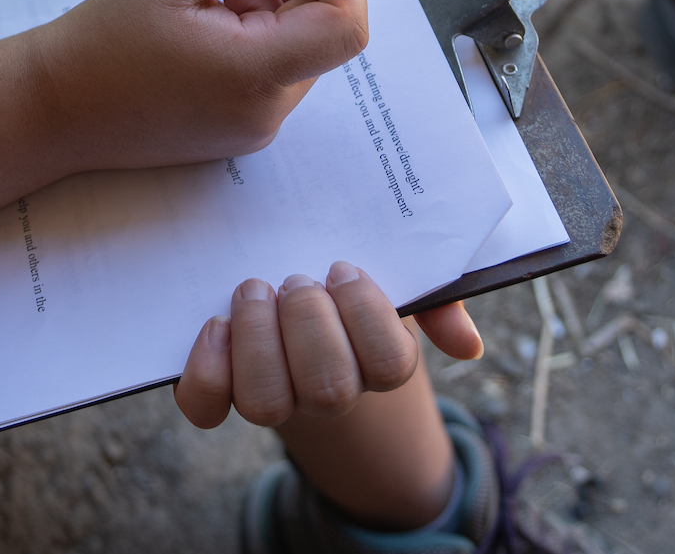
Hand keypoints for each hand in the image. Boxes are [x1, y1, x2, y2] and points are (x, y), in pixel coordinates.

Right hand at [25, 0, 369, 171]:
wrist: (54, 109)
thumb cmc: (104, 38)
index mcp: (253, 72)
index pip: (345, 28)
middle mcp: (265, 112)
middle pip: (322, 37)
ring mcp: (252, 130)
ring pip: (297, 54)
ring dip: (269, 16)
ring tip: (204, 3)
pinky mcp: (237, 135)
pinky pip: (270, 78)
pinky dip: (252, 44)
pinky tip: (199, 32)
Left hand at [173, 262, 483, 428]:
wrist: (293, 297)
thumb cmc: (347, 285)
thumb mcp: (397, 278)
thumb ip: (437, 301)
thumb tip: (467, 345)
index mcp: (375, 363)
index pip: (389, 365)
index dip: (366, 315)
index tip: (343, 267)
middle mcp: (327, 392)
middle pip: (328, 389)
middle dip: (309, 321)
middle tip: (295, 278)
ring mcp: (275, 397)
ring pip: (266, 404)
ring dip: (259, 339)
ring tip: (255, 290)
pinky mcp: (221, 393)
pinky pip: (207, 406)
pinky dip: (207, 368)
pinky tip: (215, 323)